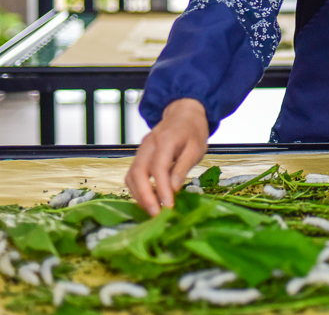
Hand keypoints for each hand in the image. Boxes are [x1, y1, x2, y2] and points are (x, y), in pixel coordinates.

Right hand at [125, 98, 208, 215]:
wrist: (183, 114)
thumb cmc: (193, 131)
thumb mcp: (196, 148)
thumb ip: (183, 167)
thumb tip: (174, 188)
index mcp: (165, 140)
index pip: (158, 168)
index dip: (161, 189)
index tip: (168, 206)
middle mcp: (148, 144)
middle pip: (138, 173)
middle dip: (145, 196)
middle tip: (156, 214)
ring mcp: (141, 150)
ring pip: (131, 175)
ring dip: (139, 195)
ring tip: (152, 210)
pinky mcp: (140, 156)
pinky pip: (132, 174)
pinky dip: (137, 189)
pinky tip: (148, 199)